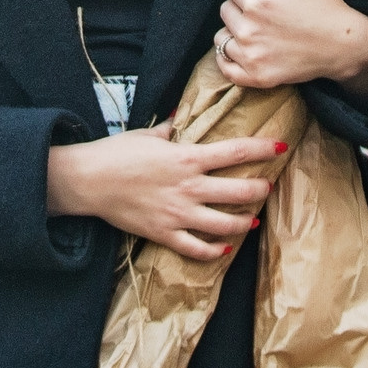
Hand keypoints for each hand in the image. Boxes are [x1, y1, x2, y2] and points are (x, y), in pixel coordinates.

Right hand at [45, 124, 281, 260]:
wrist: (87, 181)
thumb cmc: (116, 152)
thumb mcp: (148, 135)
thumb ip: (171, 129)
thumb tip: (182, 117)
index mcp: (187, 158)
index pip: (236, 152)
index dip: (262, 148)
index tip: (280, 145)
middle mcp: (189, 187)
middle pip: (239, 191)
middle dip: (259, 189)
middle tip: (266, 187)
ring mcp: (179, 213)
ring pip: (225, 224)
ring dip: (244, 222)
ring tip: (252, 220)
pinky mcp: (165, 234)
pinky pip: (197, 248)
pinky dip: (214, 250)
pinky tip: (224, 248)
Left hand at [215, 0, 367, 104]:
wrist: (344, 44)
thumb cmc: (326, 3)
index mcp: (258, 1)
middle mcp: (249, 30)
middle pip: (225, 11)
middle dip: (240, 7)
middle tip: (262, 11)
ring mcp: (252, 56)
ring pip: (221, 38)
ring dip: (233, 31)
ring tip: (254, 30)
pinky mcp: (257, 77)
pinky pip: (226, 68)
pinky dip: (228, 59)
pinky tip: (241, 50)